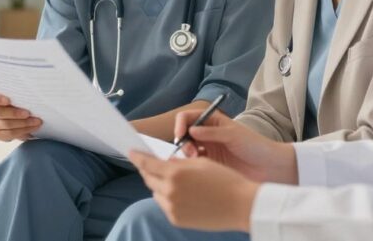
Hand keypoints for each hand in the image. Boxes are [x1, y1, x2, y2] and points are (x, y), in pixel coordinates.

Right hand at [0, 91, 41, 141]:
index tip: (8, 100)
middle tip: (28, 113)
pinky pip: (10, 134)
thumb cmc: (19, 104)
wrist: (21, 117)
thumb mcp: (18, 97)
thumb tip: (31, 95)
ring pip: (6, 125)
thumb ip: (19, 96)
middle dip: (15, 113)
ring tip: (36, 122)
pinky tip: (31, 129)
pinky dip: (23, 132)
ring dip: (23, 124)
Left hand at [130, 152, 257, 231]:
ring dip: (160, 185)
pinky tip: (182, 195)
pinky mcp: (176, 219)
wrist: (241, 206)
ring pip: (155, 192)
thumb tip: (165, 163)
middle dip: (149, 171)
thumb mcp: (201, 163)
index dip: (137, 157)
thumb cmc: (225, 180)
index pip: (147, 164)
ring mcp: (172, 207)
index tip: (131, 152)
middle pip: (148, 178)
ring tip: (175, 182)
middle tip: (153, 166)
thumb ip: (179, 162)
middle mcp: (170, 190)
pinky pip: (165, 205)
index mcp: (175, 173)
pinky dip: (168, 199)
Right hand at [174, 109, 297, 184]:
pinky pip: (194, 163)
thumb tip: (190, 130)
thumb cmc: (255, 146)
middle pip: (184, 134)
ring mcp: (209, 149)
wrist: (269, 167)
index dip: (181, 125)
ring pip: (188, 149)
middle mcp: (208, 134)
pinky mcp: (210, 165)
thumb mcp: (233, 135)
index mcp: (213, 121)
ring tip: (196, 160)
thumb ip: (211, 132)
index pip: (188, 118)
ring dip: (187, 154)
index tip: (181, 135)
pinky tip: (198, 169)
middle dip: (183, 141)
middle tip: (190, 152)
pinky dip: (192, 165)